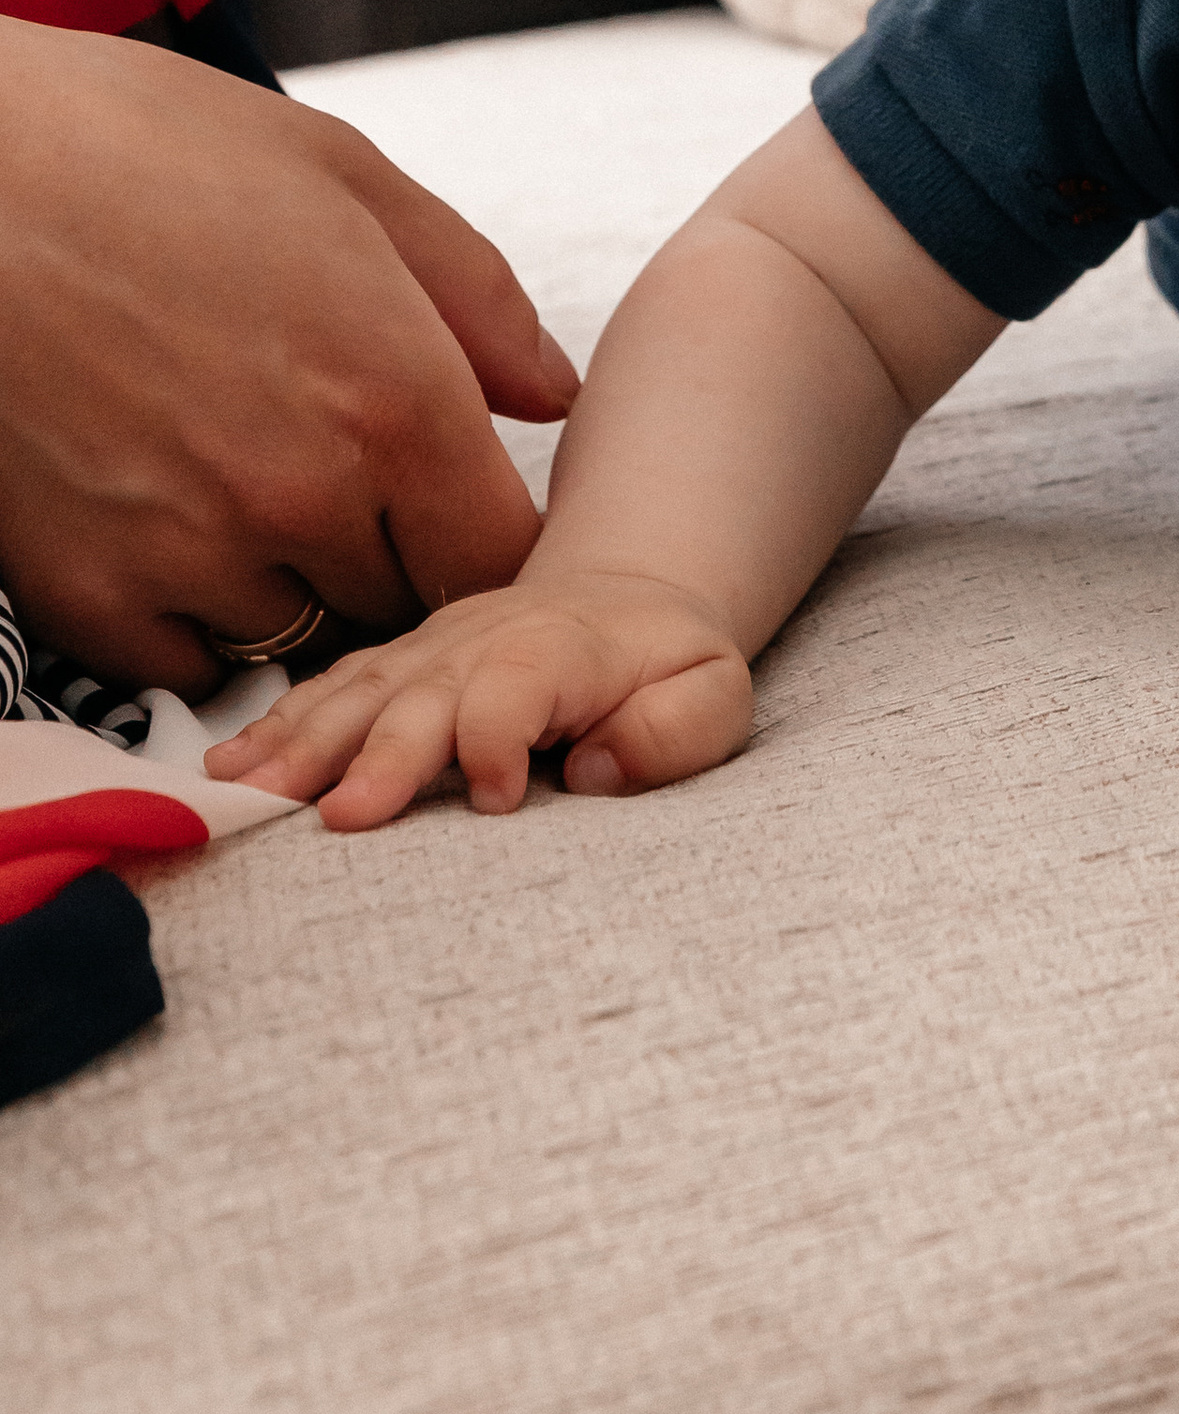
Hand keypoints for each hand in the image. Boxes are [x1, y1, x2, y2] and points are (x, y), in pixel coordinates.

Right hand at [0, 21, 574, 698]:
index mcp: (393, 395)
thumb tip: (550, 392)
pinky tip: (171, 525)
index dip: (490, 541)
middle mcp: (304, 495)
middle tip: (344, 485)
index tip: (457, 507)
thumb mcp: (343, 178)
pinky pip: (180, 661)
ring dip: (291, 586)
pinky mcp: (83, 591)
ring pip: (295, 636)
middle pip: (404, 607)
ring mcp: (189, 554)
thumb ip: (472, 298)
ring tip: (244, 485)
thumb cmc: (141, 148)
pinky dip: (190, 616)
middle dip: (395, 558)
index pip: (500, 556)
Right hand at [202, 563, 752, 828]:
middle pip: (423, 693)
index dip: (501, 738)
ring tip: (250, 793)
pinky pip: (330, 690)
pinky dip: (277, 727)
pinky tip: (228, 767)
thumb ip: (673, 731)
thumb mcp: (715, 692)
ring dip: (305, 743)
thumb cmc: (668, 664)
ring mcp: (429, 649)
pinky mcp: (395, 664)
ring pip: (360, 691)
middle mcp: (482, 640)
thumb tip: (597, 771)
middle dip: (382, 754)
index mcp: (564, 646)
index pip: (520, 686)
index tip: (498, 800)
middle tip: (341, 817)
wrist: (626, 596)